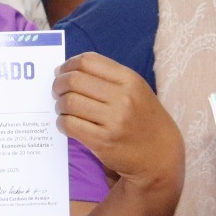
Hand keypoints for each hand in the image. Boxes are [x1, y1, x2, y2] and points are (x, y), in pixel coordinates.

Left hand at [52, 53, 179, 182]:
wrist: (159, 154)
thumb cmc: (143, 118)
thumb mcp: (135, 89)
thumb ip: (106, 77)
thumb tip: (62, 71)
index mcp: (130, 79)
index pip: (88, 61)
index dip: (68, 64)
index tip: (61, 72)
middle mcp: (122, 98)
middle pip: (74, 80)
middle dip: (58, 84)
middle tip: (57, 91)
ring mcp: (113, 120)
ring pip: (69, 102)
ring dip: (59, 104)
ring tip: (63, 108)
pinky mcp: (102, 141)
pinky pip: (70, 125)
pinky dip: (61, 122)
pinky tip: (66, 123)